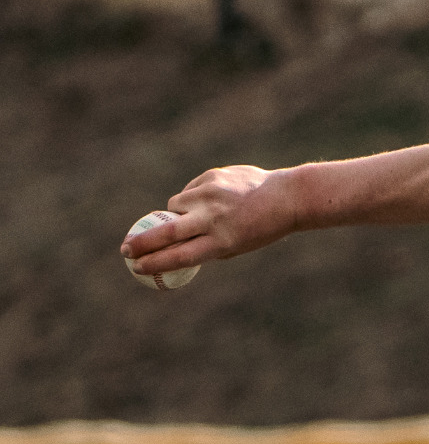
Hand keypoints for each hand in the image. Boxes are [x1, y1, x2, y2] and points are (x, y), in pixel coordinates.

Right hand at [121, 164, 298, 274]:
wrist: (286, 197)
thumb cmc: (260, 228)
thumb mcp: (237, 246)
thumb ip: (206, 247)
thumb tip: (170, 251)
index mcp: (223, 241)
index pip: (180, 256)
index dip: (155, 263)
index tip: (137, 267)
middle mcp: (214, 218)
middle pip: (166, 232)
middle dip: (141, 243)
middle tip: (126, 249)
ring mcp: (211, 194)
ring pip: (175, 206)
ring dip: (175, 215)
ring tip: (194, 217)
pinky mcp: (212, 176)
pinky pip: (189, 191)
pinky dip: (192, 199)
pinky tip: (212, 201)